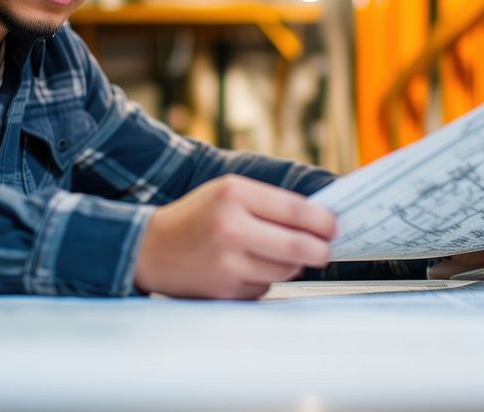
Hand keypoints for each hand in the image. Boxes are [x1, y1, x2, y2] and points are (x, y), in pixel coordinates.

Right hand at [133, 174, 335, 298]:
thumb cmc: (196, 216)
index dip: (324, 222)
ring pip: (286, 271)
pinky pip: (265, 287)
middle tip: (324, 249)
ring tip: (273, 253)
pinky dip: (265, 279)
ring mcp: (227, 264)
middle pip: (299, 248)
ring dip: (291, 265)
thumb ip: (270, 202)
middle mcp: (231, 228)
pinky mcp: (224, 291)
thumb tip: (320, 220)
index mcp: (234, 194)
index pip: (297, 212)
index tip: (334, 227)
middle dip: (320, 250)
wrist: (149, 249)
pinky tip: (244, 268)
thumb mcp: (228, 191)